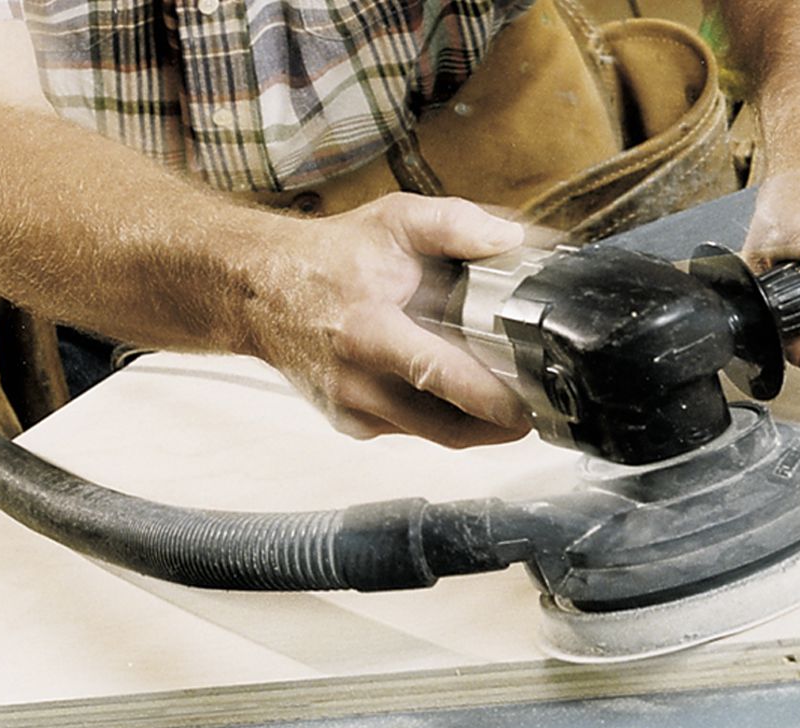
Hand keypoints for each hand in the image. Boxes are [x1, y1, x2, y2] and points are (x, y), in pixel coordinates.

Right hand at [240, 193, 530, 447]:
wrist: (260, 292)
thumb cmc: (329, 259)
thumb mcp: (394, 221)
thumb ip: (456, 225)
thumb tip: (512, 242)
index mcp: (368, 330)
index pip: (437, 376)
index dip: (489, 399)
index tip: (529, 405)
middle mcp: (357, 381)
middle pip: (446, 426)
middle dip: (500, 423)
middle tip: (539, 405)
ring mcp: (353, 410)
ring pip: (435, 435)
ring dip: (477, 425)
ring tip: (511, 399)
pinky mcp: (353, 425)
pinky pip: (413, 430)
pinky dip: (442, 415)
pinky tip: (457, 389)